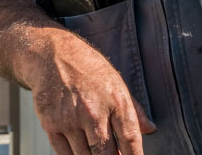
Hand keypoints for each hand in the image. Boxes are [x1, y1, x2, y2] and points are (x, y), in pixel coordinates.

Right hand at [26, 34, 155, 154]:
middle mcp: (94, 111)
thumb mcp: (118, 83)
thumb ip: (134, 110)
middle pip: (106, 153)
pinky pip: (64, 154)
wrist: (52, 57)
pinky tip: (81, 152)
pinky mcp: (51, 125)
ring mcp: (70, 120)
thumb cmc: (89, 69)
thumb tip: (150, 129)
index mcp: (116, 100)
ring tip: (99, 153)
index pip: (130, 138)